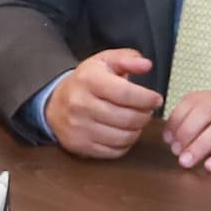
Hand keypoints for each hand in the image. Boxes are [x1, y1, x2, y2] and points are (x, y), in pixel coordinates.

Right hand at [44, 48, 161, 157]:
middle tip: (147, 111)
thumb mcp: (104, 62)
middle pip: (126, 118)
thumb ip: (127, 59)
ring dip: (137, 130)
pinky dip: (125, 144)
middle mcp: (81, 105)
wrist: (53, 104)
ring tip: (137, 121)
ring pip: (123, 137)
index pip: (125, 93)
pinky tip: (124, 132)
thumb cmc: (86, 81)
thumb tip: (146, 65)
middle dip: (144, 116)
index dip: (146, 98)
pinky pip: (114, 151)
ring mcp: (79, 128)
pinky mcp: (80, 146)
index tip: (156, 99)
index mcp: (89, 80)